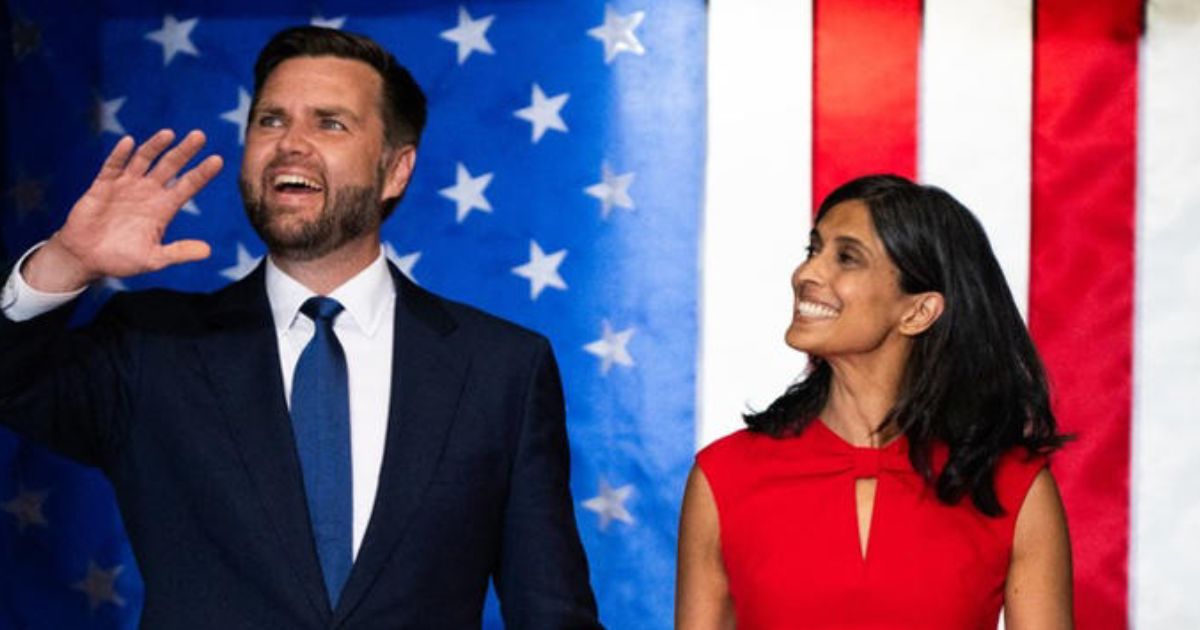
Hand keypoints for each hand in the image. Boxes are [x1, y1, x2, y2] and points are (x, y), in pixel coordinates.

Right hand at [23, 129, 223, 291]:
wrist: (86, 259)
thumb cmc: (121, 260)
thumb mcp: (154, 259)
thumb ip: (178, 252)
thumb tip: (208, 251)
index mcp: (163, 208)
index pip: (188, 186)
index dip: (202, 173)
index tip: (218, 159)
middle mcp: (148, 192)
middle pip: (170, 166)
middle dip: (184, 151)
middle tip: (200, 135)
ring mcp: (126, 186)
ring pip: (143, 160)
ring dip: (155, 146)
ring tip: (169, 134)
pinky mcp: (103, 186)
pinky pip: (112, 166)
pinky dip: (120, 154)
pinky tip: (129, 142)